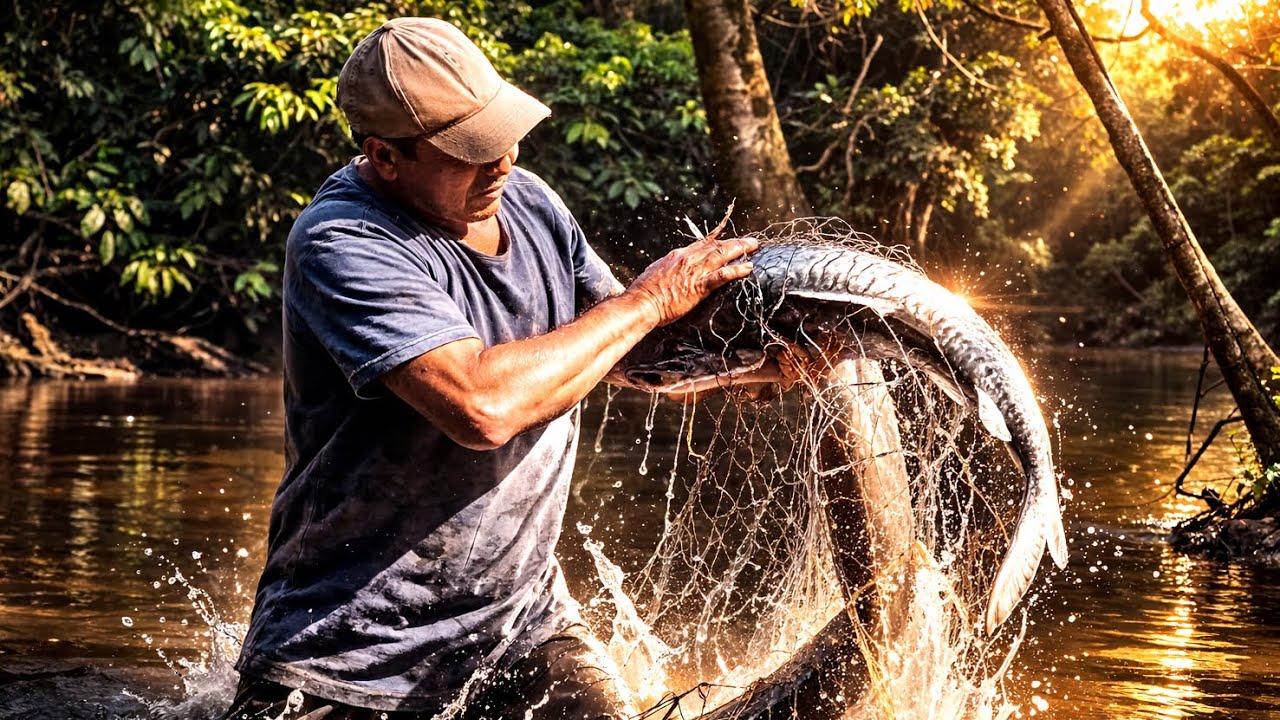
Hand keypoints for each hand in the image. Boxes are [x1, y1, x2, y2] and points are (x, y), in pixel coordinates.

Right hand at [625, 232, 757, 325]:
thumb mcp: (657, 272)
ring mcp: (694, 271)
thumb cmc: (645, 291)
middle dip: (735, 242)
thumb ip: (668, 268)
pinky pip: (721, 276)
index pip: (702, 244)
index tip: (728, 240)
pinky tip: (748, 268)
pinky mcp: (698, 287)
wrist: (642, 302)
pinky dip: (736, 271)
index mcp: (678, 255)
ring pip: (721, 255)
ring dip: (739, 249)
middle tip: (750, 241)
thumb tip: (672, 268)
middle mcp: (688, 258)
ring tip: (754, 247)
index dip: (718, 241)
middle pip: (715, 245)